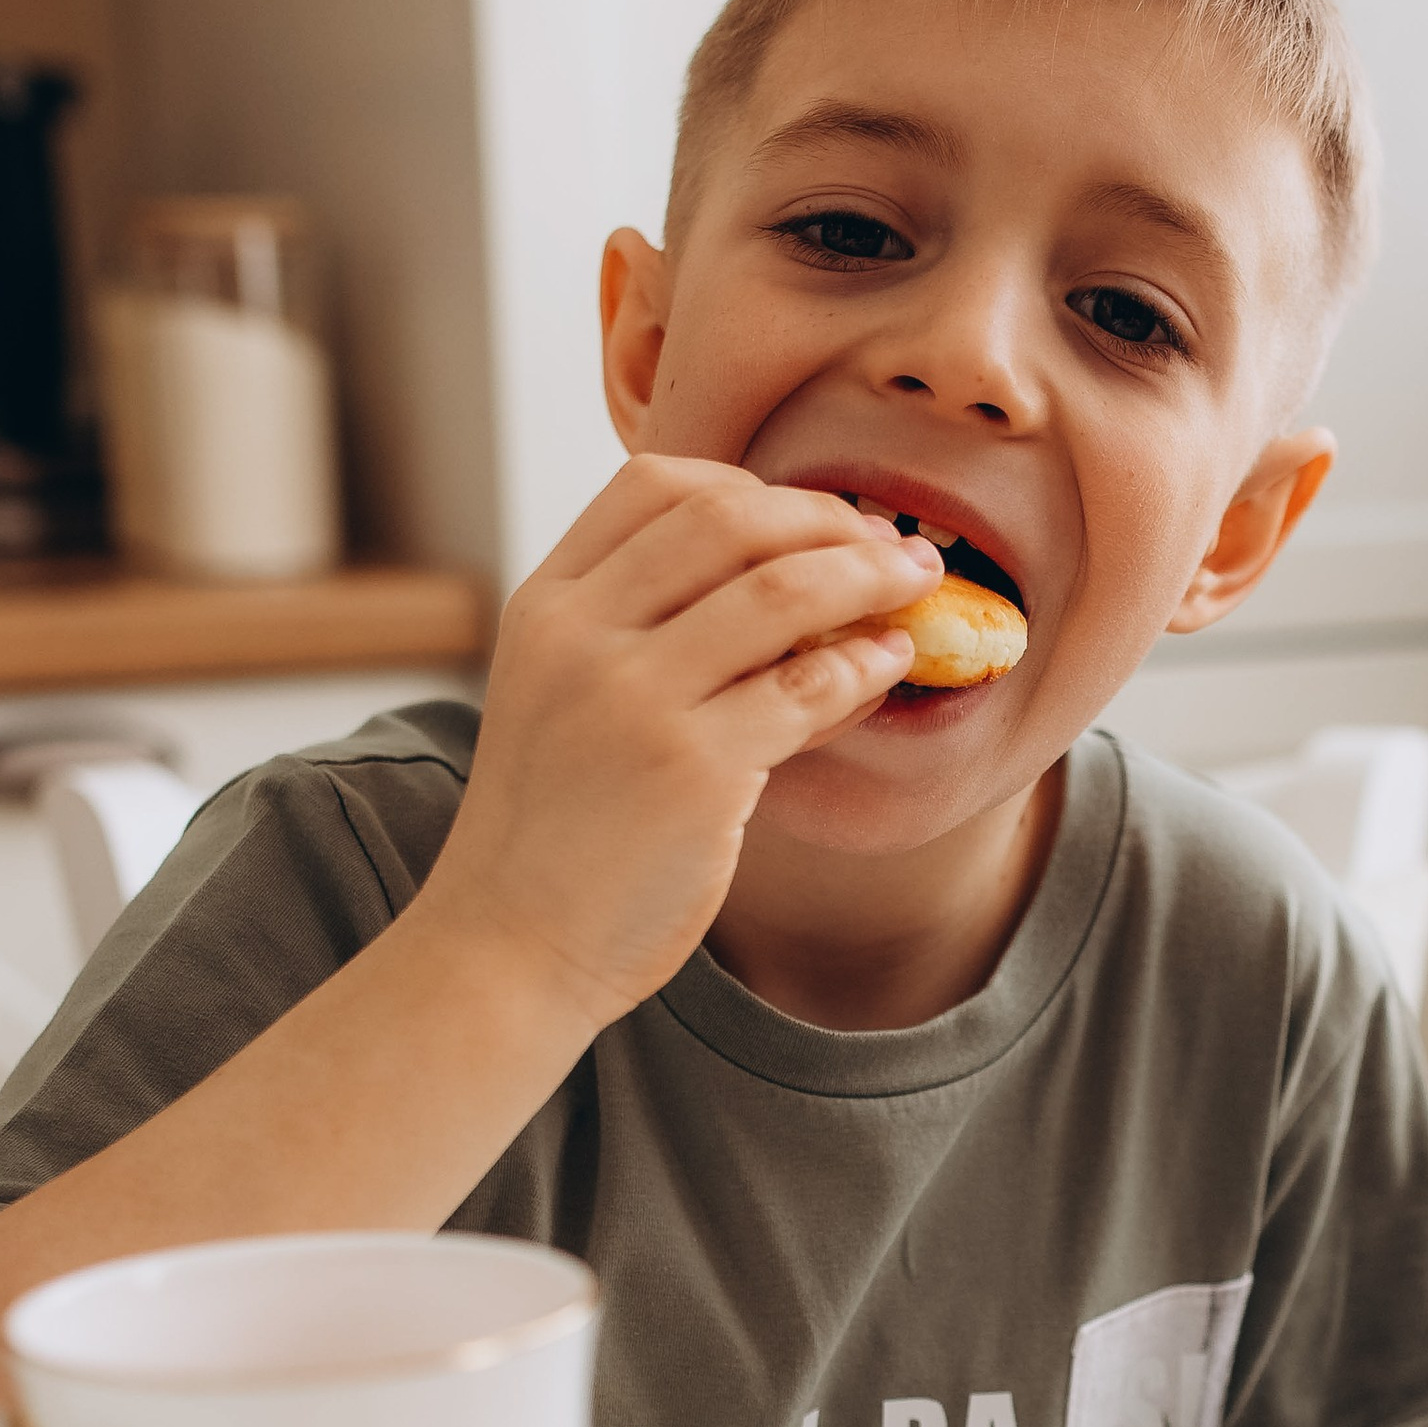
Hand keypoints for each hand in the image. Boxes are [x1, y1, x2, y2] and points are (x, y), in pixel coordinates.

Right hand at [416, 458, 937, 1026]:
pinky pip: (808, 687)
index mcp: (546, 604)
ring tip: (917, 585)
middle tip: (892, 542)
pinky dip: (864, 663)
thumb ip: (654, 637)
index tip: (812, 518)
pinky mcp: (693, 770)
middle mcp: (582, 635)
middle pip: (729, 520)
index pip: (655, 483)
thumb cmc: (559, 830)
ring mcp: (635, 698)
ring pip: (781, 592)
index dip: (753, 487)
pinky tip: (889, 664)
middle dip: (829, 518)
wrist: (510, 943)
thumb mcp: (572, 702)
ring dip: (869, 577)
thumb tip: (809, 594)